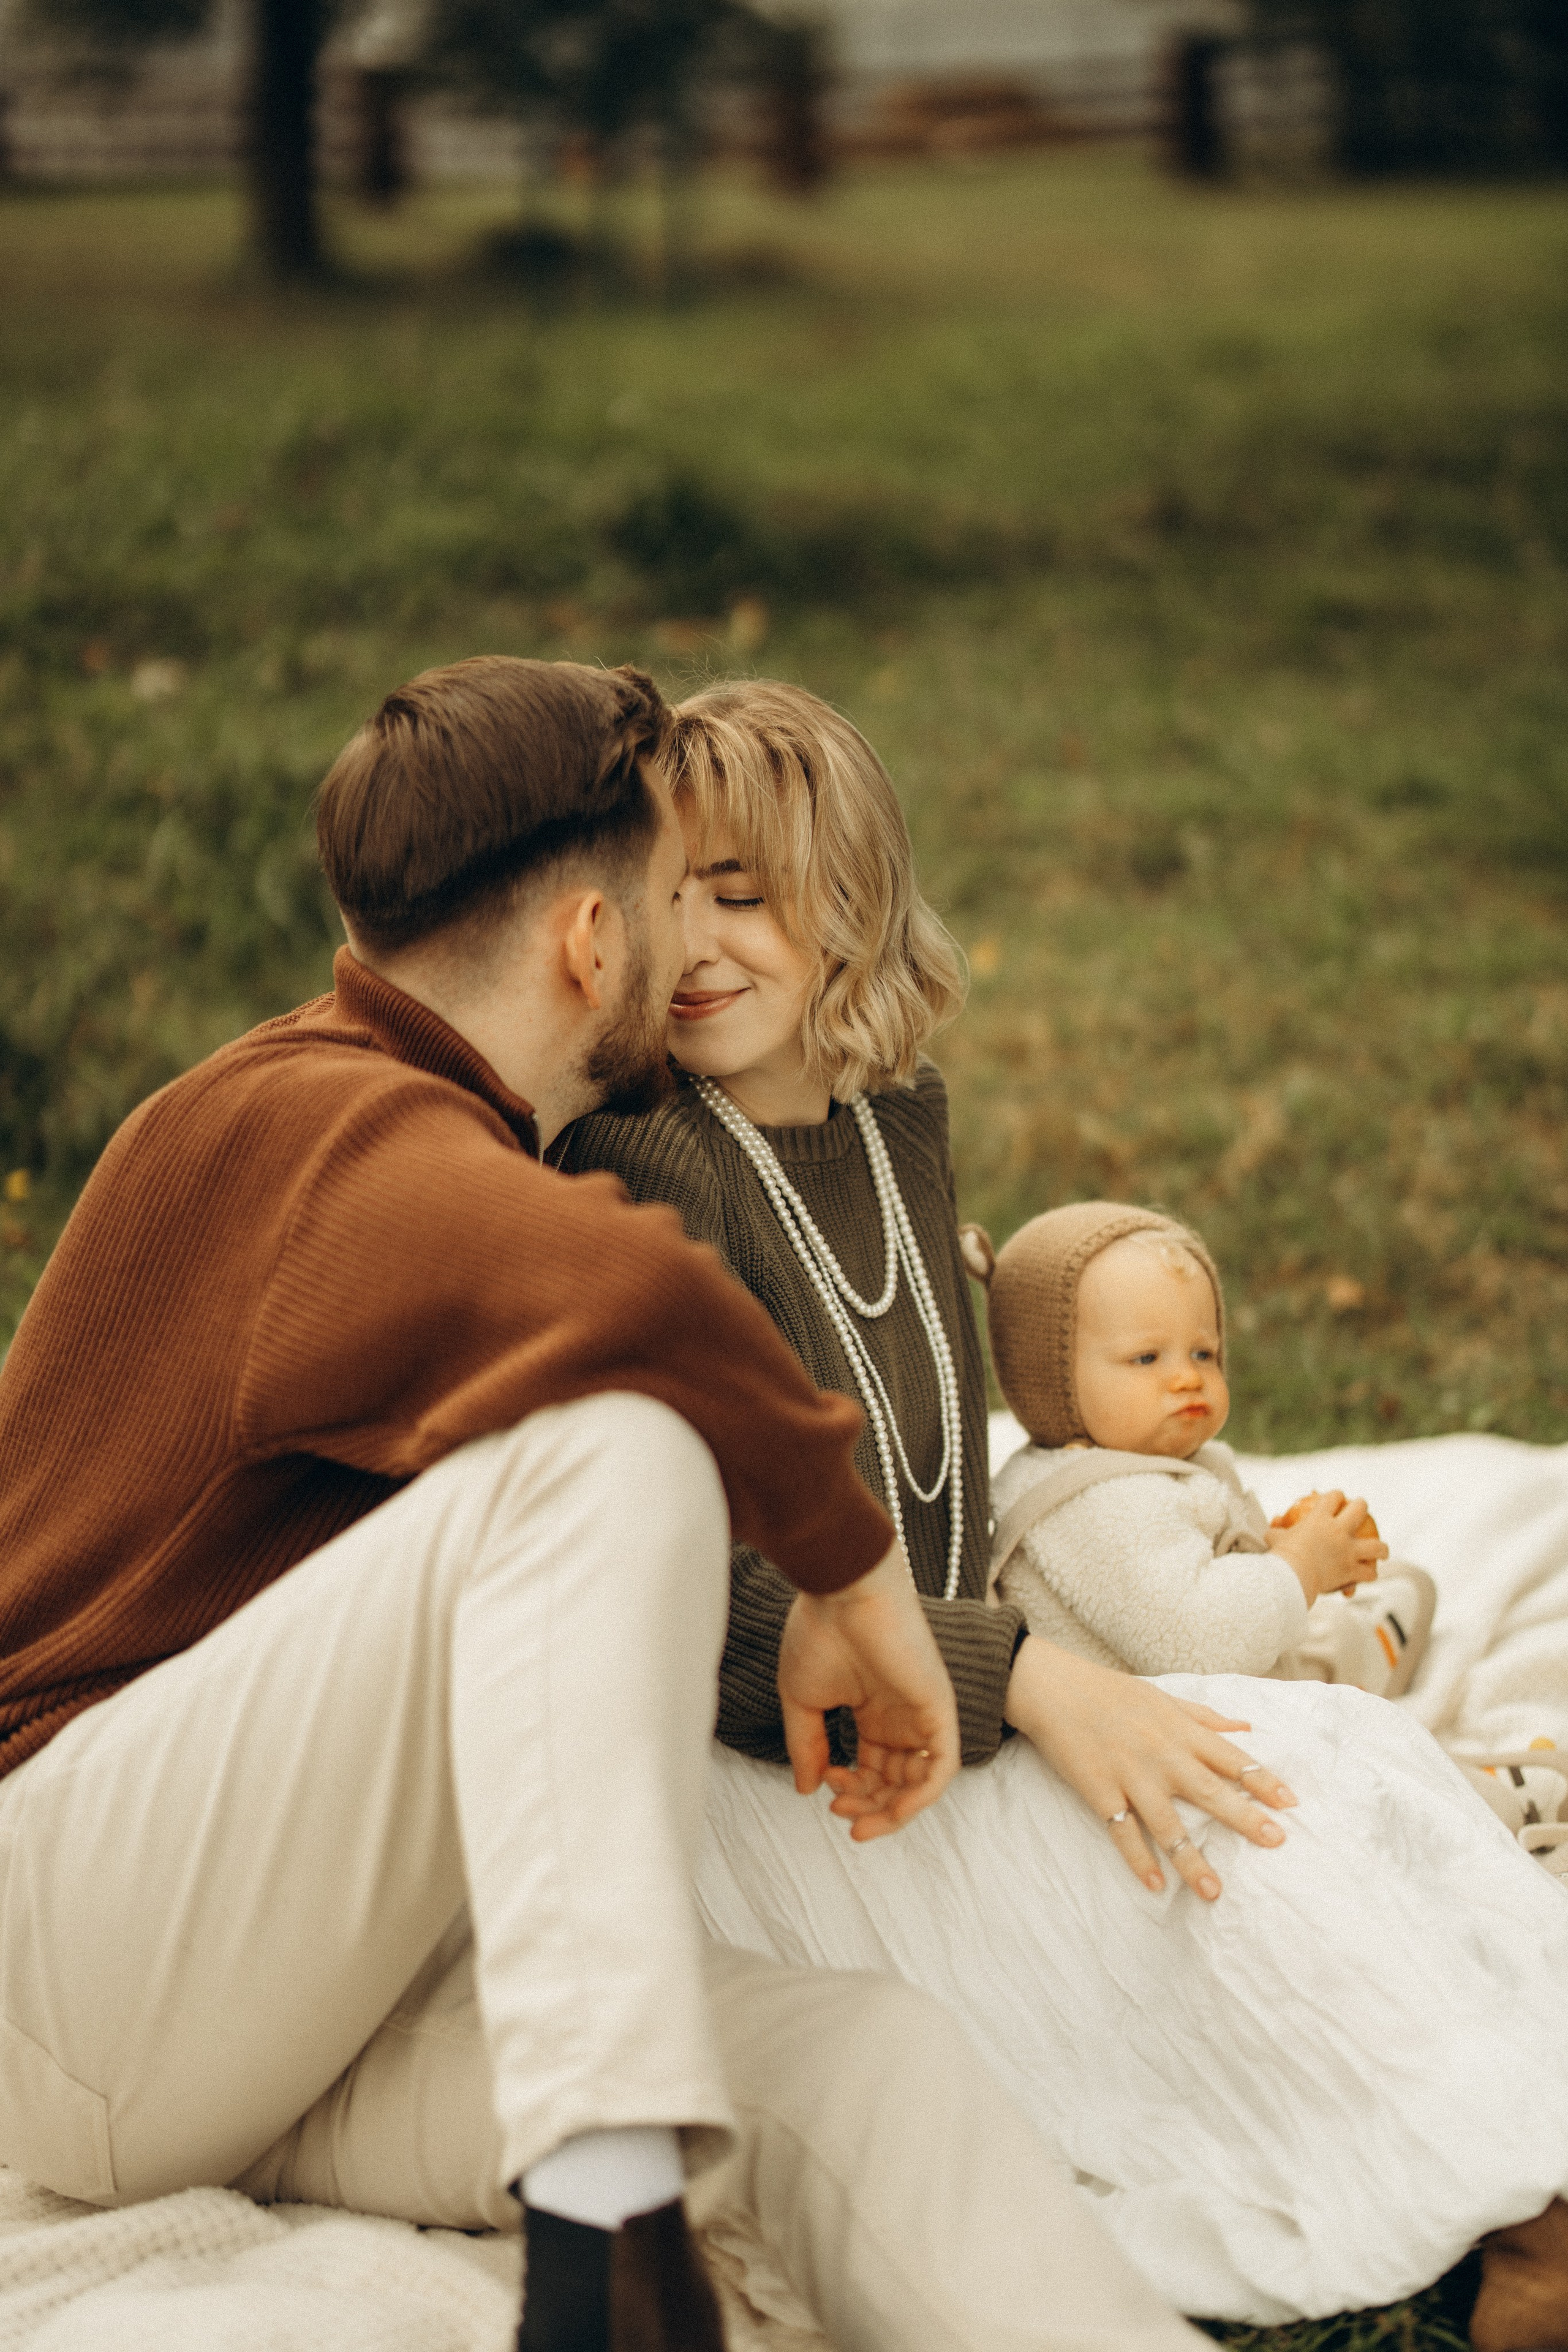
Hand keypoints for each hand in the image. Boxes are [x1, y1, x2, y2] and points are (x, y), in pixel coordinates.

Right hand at [778, 1543, 959, 1841]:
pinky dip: (921, 1795)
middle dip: (869, 1806)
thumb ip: (808, 1745)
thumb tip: (807, 1789)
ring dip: (891, 1810)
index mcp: (872, 1710)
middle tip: (841, 1812)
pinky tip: (893, 1810)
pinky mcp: (939, 1708)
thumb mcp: (803, 1699)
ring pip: (919, 1782)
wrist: (842, 1590)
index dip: (849, 1789)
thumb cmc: (819, 1632)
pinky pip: (942, 1765)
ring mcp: (921, 1712)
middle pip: (894, 1781)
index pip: (870, 1767)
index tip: (823, 1786)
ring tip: (858, 1817)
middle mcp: (900, 1715)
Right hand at [1003, 1636, 1296, 1900]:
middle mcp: (1161, 1754)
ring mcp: (1130, 1775)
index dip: (1263, 1780)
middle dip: (1245, 1817)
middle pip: (1210, 1791)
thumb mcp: (1164, 1698)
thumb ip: (1205, 1717)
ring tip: (1214, 1891)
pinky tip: (1156, 1885)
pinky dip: (1138, 1859)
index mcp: (1180, 1731)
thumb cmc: (1112, 1693)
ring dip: (1192, 1859)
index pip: (1232, 1758)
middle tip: (1276, 1841)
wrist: (1054, 1689)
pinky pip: (1122, 1832)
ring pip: (1167, 1823)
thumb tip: (1247, 1727)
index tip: (1292, 1802)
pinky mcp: (1100, 1792)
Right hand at [1268, 1489, 1387, 1601]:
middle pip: (1360, 1509)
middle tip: (1361, 1510)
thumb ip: (1276, 1531)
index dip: (1336, 1495)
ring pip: (1376, 1545)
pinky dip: (1369, 1574)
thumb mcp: (1275, 1538)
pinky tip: (1370, 1574)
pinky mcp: (1352, 1570)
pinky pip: (1368, 1572)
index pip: (1333, 1496)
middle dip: (1362, 1507)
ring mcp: (1348, 1550)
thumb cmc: (1281, 1557)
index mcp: (1319, 1518)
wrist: (1291, 1577)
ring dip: (1380, 1547)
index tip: (1336, 1498)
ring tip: (1381, 1549)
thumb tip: (1272, 1527)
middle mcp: (1338, 1530)